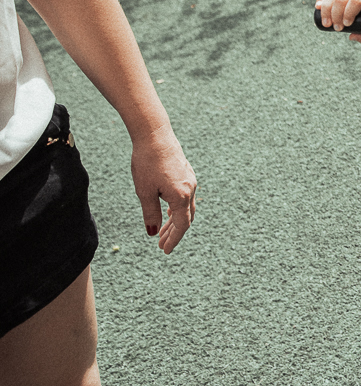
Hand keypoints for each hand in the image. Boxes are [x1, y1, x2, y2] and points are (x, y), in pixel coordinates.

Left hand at [130, 126, 196, 253]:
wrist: (155, 135)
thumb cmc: (148, 163)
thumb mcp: (145, 192)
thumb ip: (151, 213)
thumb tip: (152, 232)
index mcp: (181, 196)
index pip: (181, 225)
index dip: (174, 239)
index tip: (165, 250)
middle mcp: (190, 189)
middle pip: (186, 218)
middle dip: (174, 233)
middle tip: (161, 244)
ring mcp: (190, 180)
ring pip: (186, 207)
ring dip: (175, 221)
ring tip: (161, 231)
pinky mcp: (185, 173)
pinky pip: (185, 196)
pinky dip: (176, 208)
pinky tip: (166, 210)